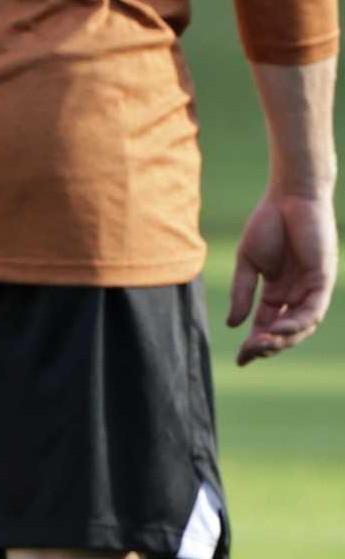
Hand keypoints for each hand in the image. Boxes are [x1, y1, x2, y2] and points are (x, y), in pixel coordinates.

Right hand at [227, 190, 337, 364]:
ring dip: (282, 338)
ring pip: (302, 326)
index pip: (267, 325)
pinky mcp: (323, 279)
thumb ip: (242, 293)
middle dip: (267, 345)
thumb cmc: (267, 224)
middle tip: (248, 353)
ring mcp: (311, 288)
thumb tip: (233, 324)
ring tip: (261, 344)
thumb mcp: (248, 264)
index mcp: (278, 291)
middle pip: (285, 331)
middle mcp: (297, 294)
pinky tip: (278, 328)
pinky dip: (297, 322)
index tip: (240, 361)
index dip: (254, 344)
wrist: (287, 197)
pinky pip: (313, 309)